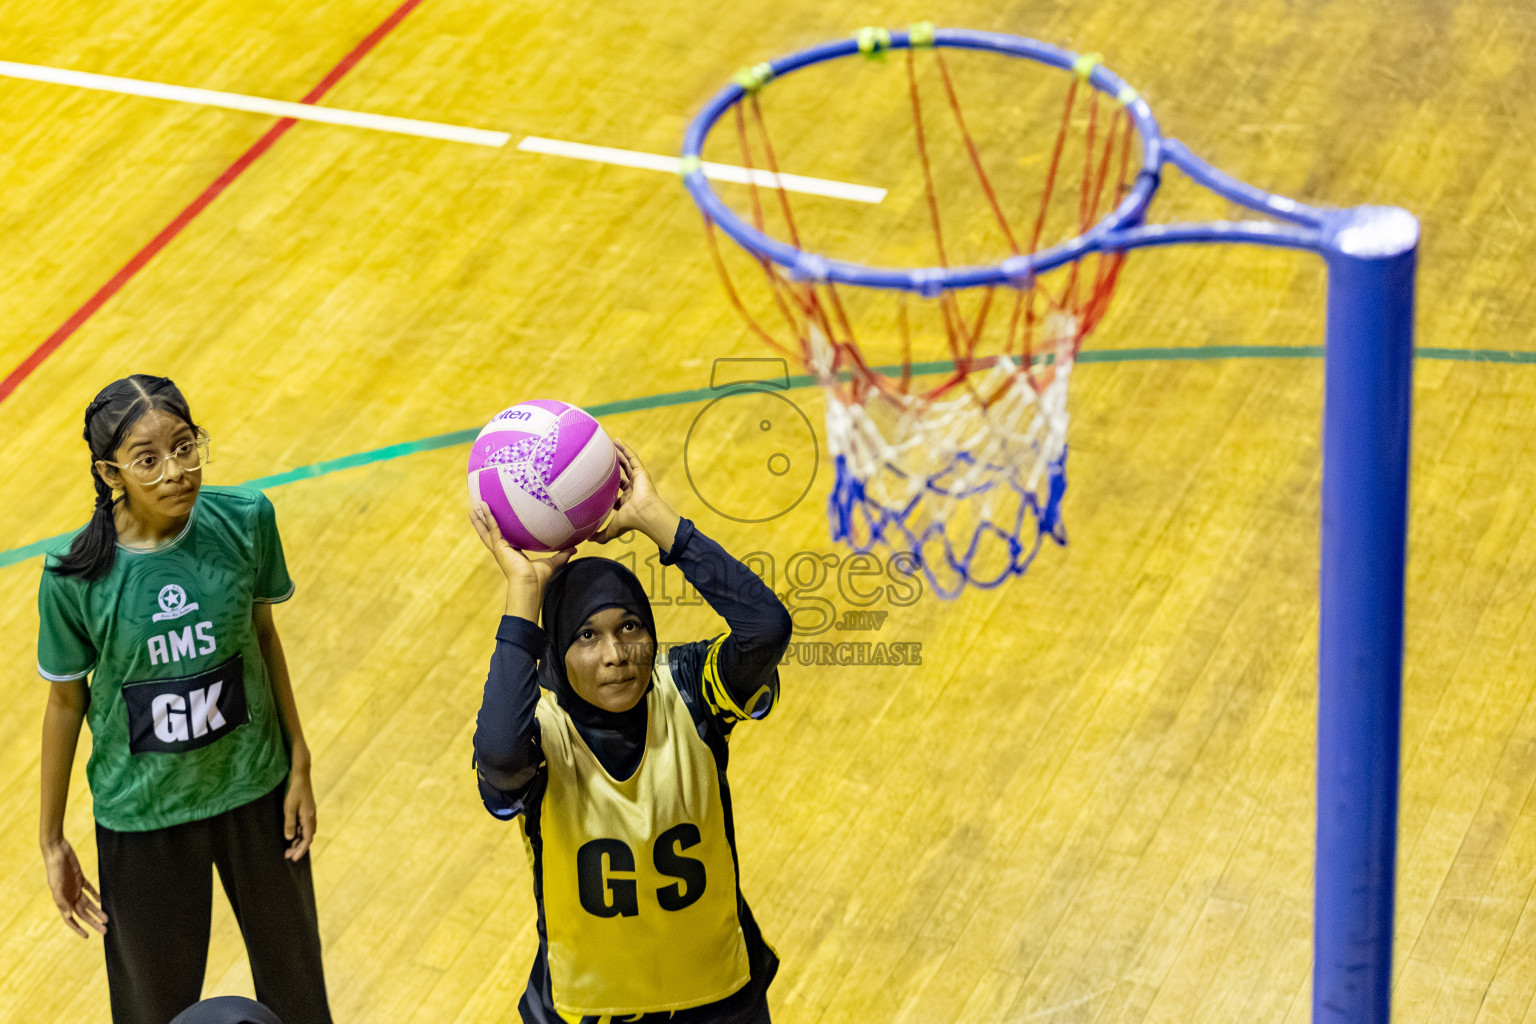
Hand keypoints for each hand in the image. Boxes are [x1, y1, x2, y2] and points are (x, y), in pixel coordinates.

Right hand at [42, 838, 106, 937]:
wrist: (57, 851)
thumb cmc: (54, 868)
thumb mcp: (57, 886)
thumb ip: (62, 901)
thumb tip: (69, 915)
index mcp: (62, 900)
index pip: (71, 919)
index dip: (78, 929)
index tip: (88, 936)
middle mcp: (69, 896)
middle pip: (83, 914)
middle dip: (93, 922)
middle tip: (105, 930)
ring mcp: (75, 887)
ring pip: (89, 903)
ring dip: (97, 911)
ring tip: (107, 918)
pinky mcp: (80, 878)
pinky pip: (90, 889)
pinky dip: (96, 895)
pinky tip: (102, 900)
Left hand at [283, 765, 316, 861]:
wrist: (301, 777)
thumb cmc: (295, 791)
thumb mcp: (289, 808)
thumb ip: (289, 824)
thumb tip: (289, 838)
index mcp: (308, 818)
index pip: (307, 839)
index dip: (301, 850)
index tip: (294, 858)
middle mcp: (311, 817)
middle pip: (307, 837)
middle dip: (299, 848)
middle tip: (288, 855)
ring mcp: (309, 814)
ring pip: (306, 832)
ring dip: (298, 841)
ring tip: (288, 848)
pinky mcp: (306, 811)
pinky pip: (304, 826)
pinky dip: (298, 833)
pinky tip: (291, 835)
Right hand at [470, 502, 572, 618]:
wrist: (530, 585)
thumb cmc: (539, 578)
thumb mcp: (552, 562)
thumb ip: (562, 554)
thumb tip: (575, 548)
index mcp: (513, 553)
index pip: (504, 538)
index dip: (500, 530)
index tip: (497, 522)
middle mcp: (503, 550)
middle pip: (490, 533)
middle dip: (484, 522)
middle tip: (477, 510)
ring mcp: (499, 549)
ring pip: (486, 530)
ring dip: (480, 519)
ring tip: (473, 507)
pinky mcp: (499, 547)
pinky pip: (492, 529)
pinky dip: (487, 517)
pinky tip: (482, 506)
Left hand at [592, 440, 679, 548]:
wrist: (645, 515)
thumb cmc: (631, 522)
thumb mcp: (613, 529)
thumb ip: (602, 535)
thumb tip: (588, 540)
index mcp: (627, 500)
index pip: (617, 490)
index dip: (608, 484)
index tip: (597, 478)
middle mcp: (632, 488)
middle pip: (620, 473)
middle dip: (612, 464)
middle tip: (602, 457)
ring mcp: (637, 479)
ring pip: (626, 463)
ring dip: (617, 453)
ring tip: (608, 443)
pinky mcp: (641, 472)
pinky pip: (632, 457)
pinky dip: (625, 449)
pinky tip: (617, 441)